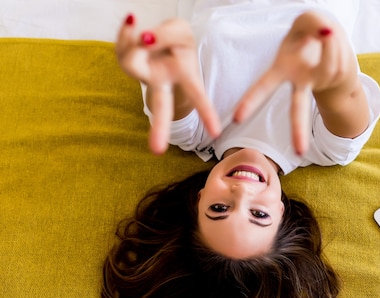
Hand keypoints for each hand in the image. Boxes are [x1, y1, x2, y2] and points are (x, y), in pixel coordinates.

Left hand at [115, 15, 220, 153]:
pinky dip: (126, 33)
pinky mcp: (126, 65)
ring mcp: (144, 77)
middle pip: (162, 108)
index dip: (207, 114)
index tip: (216, 133)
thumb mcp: (180, 31)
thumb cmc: (175, 39)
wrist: (155, 34)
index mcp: (186, 77)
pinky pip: (121, 49)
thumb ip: (166, 35)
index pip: (198, 96)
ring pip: (133, 64)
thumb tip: (144, 41)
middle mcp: (164, 83)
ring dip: (136, 42)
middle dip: (159, 129)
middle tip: (157, 151)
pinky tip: (132, 23)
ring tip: (145, 32)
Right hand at [233, 11, 361, 155]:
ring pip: (328, 63)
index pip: (264, 86)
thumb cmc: (310, 31)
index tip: (238, 119)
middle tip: (299, 152)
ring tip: (326, 33)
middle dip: (298, 130)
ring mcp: (320, 82)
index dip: (251, 101)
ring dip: (330, 43)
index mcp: (282, 68)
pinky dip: (338, 45)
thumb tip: (326, 33)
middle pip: (298, 109)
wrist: (333, 40)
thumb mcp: (306, 21)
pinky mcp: (335, 78)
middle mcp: (299, 81)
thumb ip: (312, 22)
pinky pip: (338, 59)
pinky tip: (334, 41)